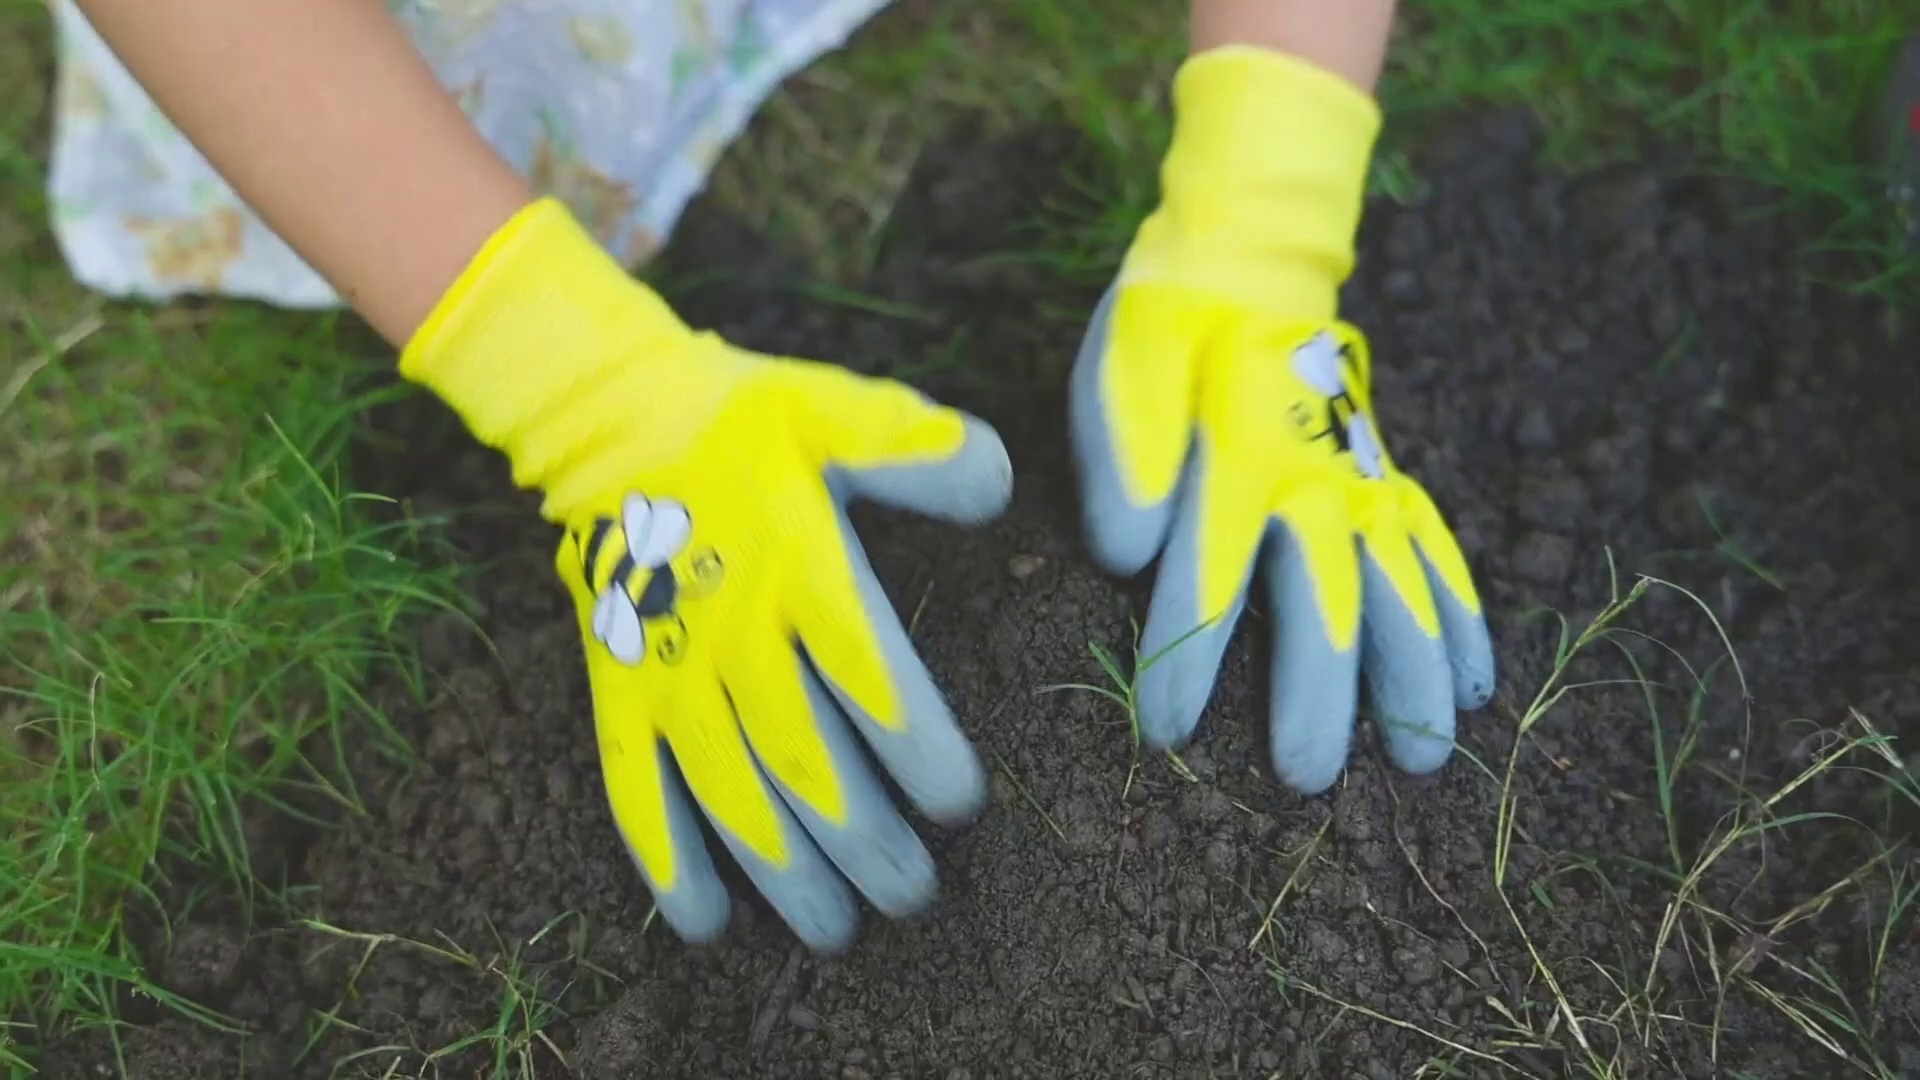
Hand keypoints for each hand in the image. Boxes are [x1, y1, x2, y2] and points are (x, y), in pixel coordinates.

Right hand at [402, 199, 1012, 950]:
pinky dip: (668, 863)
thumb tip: (998, 487)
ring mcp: (669, 674)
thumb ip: (919, 449)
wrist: (609, 421)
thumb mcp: (837, 407)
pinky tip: (706, 925)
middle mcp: (736, 638)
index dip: (918, 752)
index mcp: (802, 571)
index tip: (960, 806)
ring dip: (784, 873)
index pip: (871, 681)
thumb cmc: (743, 421)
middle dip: (866, 841)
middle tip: (913, 897)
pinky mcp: (618, 694)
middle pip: (809, 764)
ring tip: (835, 932)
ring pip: (731, 796)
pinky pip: (636, 792)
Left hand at [1068, 47, 1493, 793]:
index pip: (1211, 578)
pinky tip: (1479, 685)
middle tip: (1310, 780)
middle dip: (1319, 696)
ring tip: (1426, 758)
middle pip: (1326, 603)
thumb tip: (1126, 549)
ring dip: (1412, 676)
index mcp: (1235, 460)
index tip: (1167, 730)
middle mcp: (1312, 482)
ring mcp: (1364, 481)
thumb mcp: (1123, 367)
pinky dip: (1461, 617)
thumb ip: (1125, 451)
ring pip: (1400, 589)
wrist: (1250, 265)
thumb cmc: (1168, 333)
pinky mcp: (1389, 480)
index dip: (1189, 658)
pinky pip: (1437, 552)